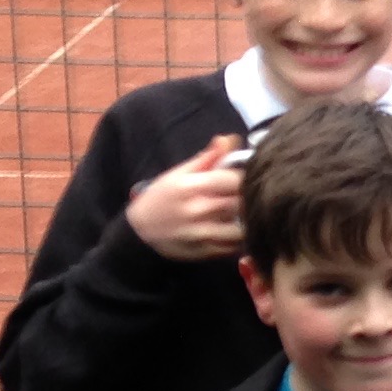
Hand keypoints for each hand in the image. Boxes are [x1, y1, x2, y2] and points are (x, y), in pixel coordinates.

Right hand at [127, 133, 245, 260]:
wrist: (139, 231)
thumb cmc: (162, 197)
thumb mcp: (179, 173)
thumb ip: (208, 157)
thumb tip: (230, 139)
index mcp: (191, 187)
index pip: (235, 180)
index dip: (248, 177)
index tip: (249, 177)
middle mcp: (197, 210)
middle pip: (243, 202)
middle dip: (252, 198)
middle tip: (252, 195)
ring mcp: (202, 234)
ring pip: (243, 227)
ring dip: (249, 220)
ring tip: (246, 213)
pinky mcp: (206, 251)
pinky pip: (235, 246)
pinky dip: (241, 238)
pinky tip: (236, 229)